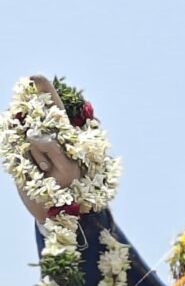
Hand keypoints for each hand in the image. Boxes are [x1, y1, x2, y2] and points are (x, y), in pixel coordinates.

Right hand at [16, 76, 81, 222]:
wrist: (51, 208)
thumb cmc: (69, 187)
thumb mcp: (69, 169)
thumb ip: (56, 150)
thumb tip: (35, 134)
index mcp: (64, 134)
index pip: (54, 107)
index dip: (44, 91)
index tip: (34, 77)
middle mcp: (43, 135)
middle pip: (33, 119)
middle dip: (36, 129)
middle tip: (47, 157)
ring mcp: (27, 144)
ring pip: (24, 138)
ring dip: (35, 157)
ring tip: (46, 171)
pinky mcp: (15, 156)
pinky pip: (14, 152)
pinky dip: (24, 162)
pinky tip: (35, 172)